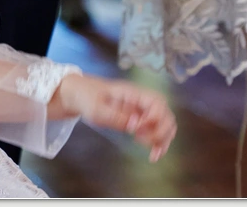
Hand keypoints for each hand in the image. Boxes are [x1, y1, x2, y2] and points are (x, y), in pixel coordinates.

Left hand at [53, 75, 175, 162]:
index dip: (153, 119)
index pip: (156, 102)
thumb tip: (135, 125)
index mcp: (133, 93)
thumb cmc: (87, 97)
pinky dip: (159, 142)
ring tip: (155, 155)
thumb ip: (115, 116)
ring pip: (165, 123)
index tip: (137, 131)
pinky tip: (154, 154)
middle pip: (166, 113)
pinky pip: (157, 130)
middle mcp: (142, 100)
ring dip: (164, 139)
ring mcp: (142, 110)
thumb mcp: (96, 108)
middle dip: (161, 131)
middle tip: (144, 144)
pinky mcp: (140, 119)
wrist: (81, 94)